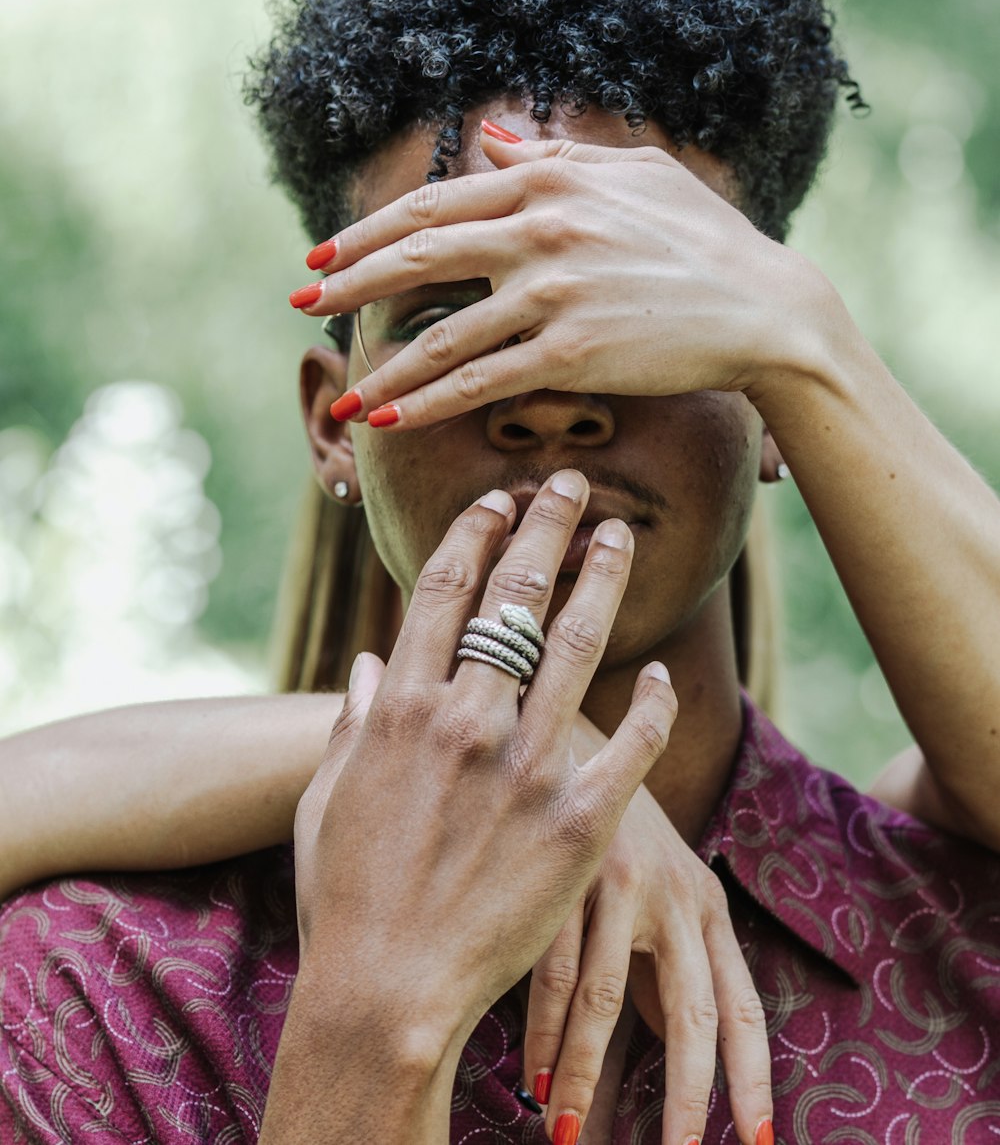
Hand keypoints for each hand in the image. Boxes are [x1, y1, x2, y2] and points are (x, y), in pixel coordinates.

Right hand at [289, 469, 677, 1069]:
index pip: (443, 588)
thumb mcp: (327, 799)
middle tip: (570, 482)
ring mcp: (525, 766)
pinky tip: (665, 673)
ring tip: (622, 535)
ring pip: (576, 643)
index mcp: (401, 704)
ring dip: (602, 578)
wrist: (386, 992)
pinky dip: (653, 703)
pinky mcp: (578, 820)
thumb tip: (369, 661)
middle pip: (514, 594)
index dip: (475, 532)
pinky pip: (631, 743)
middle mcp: (465, 717)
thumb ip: (352, 721)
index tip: (498, 500)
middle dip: (545, 525)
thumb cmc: (347, 898)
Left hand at [293, 126, 820, 427]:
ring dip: (381, 365)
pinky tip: (391, 417)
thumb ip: (557, 155)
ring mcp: (553, 293)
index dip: (369, 232)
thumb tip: (492, 137)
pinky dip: (428, 401)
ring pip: (441, 332)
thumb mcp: (637, 174)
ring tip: (343, 392)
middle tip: (302, 303)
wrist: (768, 308)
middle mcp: (541, 230)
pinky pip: (480, 381)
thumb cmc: (706, 239)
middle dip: (348, 283)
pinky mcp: (572, 353)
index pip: (434, 204)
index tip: (324, 252)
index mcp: (550, 181)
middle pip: (417, 256)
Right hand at [527, 719, 771, 1144]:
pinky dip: (542, 1028)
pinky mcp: (567, 866)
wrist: (564, 728)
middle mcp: (675, 892)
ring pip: (605, 1000)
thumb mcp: (644, 898)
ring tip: (568, 1133)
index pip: (740, 1005)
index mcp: (704, 904)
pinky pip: (552, 965)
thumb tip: (650, 1071)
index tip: (756, 1142)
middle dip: (682, 1099)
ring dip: (584, 1075)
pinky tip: (531, 1072)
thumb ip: (648, 980)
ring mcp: (620, 877)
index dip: (752, 1076)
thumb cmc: (606, 831)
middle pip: (690, 1013)